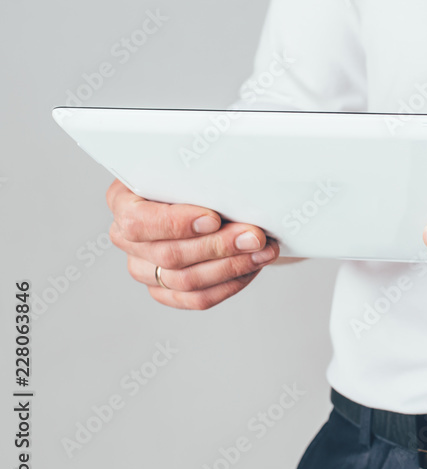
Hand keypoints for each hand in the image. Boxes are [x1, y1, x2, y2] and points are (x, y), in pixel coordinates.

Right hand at [106, 179, 278, 309]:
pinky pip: (197, 299)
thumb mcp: (192, 170)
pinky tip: (250, 268)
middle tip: (253, 237)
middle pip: (169, 255)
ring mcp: (143, 268)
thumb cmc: (194, 180)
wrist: (206, 199)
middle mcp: (127, 238)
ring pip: (185, 281)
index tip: (214, 219)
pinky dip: (230, 284)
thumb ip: (201, 180)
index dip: (177, 224)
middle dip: (219, 246)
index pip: (138, 221)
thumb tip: (233, 194)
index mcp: (123, 201)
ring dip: (232, 267)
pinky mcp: (164, 290)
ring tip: (262, 252)